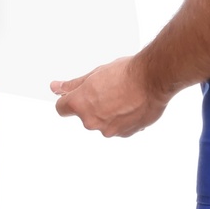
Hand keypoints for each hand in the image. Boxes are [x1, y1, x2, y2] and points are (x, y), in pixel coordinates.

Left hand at [51, 55, 169, 136]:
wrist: (154, 79)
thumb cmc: (126, 73)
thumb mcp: (95, 74)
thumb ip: (73, 85)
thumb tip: (55, 87)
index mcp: (80, 105)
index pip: (61, 108)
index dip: (68, 100)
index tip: (76, 95)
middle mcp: (91, 122)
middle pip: (84, 115)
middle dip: (93, 105)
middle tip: (108, 89)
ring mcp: (108, 130)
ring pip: (102, 122)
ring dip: (109, 112)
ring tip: (124, 96)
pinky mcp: (125, 134)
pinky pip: (118, 127)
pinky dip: (122, 119)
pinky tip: (132, 105)